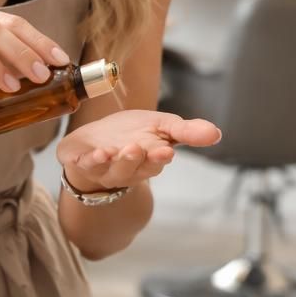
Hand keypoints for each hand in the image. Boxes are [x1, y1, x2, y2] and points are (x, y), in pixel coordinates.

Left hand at [57, 109, 220, 192]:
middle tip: (138, 148)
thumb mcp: (162, 126)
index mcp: (147, 161)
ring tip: (111, 151)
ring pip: (107, 169)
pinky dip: (86, 160)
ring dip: (110, 161)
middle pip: (132, 168)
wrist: (97, 140)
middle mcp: (125, 169)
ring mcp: (101, 167)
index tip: (166, 151)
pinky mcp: (79, 160)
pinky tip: (90, 154)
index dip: (159, 158)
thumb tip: (216, 133)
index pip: (155, 162)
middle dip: (134, 160)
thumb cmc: (133, 134)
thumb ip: (187, 132)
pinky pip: (82, 164)